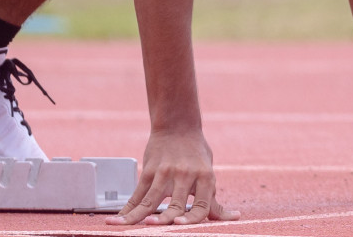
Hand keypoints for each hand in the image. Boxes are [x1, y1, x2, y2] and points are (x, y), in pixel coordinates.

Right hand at [107, 128, 239, 225]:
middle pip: (174, 202)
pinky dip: (127, 208)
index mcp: (205, 177)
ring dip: (137, 215)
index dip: (191, 217)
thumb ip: (213, 200)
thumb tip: (234, 217)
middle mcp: (185, 175)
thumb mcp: (208, 175)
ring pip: (150, 199)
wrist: (178, 125)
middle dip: (165, 218)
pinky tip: (118, 219)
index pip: (200, 205)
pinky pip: (138, 193)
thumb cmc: (196, 154)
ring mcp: (165, 172)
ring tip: (126, 226)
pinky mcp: (149, 171)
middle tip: (154, 227)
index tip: (180, 224)